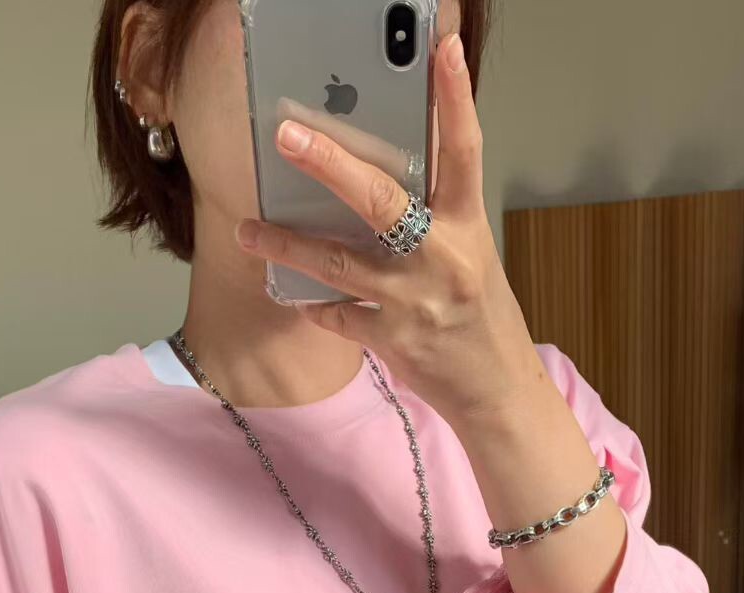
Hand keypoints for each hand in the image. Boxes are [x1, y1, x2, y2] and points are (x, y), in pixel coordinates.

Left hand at [233, 29, 541, 430]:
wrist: (495, 390)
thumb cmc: (479, 315)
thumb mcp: (468, 253)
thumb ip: (433, 214)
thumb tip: (379, 173)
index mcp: (466, 226)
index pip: (464, 151)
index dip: (455, 98)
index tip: (440, 51)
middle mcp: (442, 257)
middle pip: (380, 200)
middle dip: (330, 164)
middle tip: (287, 135)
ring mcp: (413, 301)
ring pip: (338, 262)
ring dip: (287, 243)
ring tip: (248, 229)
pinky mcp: (391, 338)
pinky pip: (337, 313)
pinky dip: (313, 303)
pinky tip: (295, 293)